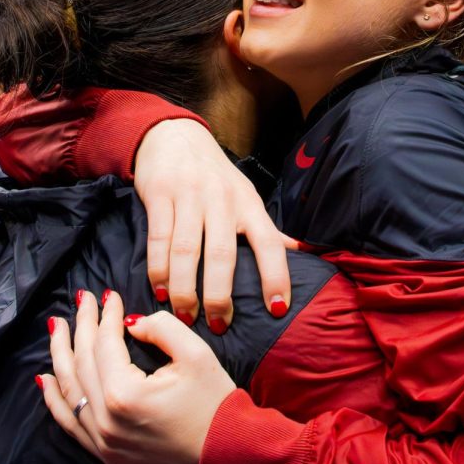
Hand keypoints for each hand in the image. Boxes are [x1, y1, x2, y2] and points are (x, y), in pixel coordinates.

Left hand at [39, 291, 233, 463]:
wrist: (227, 455)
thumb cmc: (215, 406)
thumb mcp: (196, 355)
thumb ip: (161, 328)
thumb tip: (132, 324)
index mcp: (124, 394)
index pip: (105, 344)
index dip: (106, 315)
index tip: (110, 294)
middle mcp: (105, 420)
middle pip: (82, 363)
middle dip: (81, 326)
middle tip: (82, 300)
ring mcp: (103, 441)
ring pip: (69, 390)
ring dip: (60, 355)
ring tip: (58, 327)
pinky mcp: (106, 453)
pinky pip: (70, 423)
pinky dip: (55, 399)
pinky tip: (45, 379)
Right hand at [135, 119, 295, 331]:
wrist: (176, 136)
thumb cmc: (215, 176)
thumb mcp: (246, 196)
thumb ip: (269, 229)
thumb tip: (304, 254)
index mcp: (249, 203)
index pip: (269, 242)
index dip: (276, 275)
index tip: (277, 309)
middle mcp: (222, 200)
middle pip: (223, 254)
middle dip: (220, 296)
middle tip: (219, 327)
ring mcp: (189, 196)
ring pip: (187, 251)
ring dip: (185, 289)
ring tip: (186, 316)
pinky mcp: (159, 195)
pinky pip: (159, 239)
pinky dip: (158, 270)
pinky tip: (161, 291)